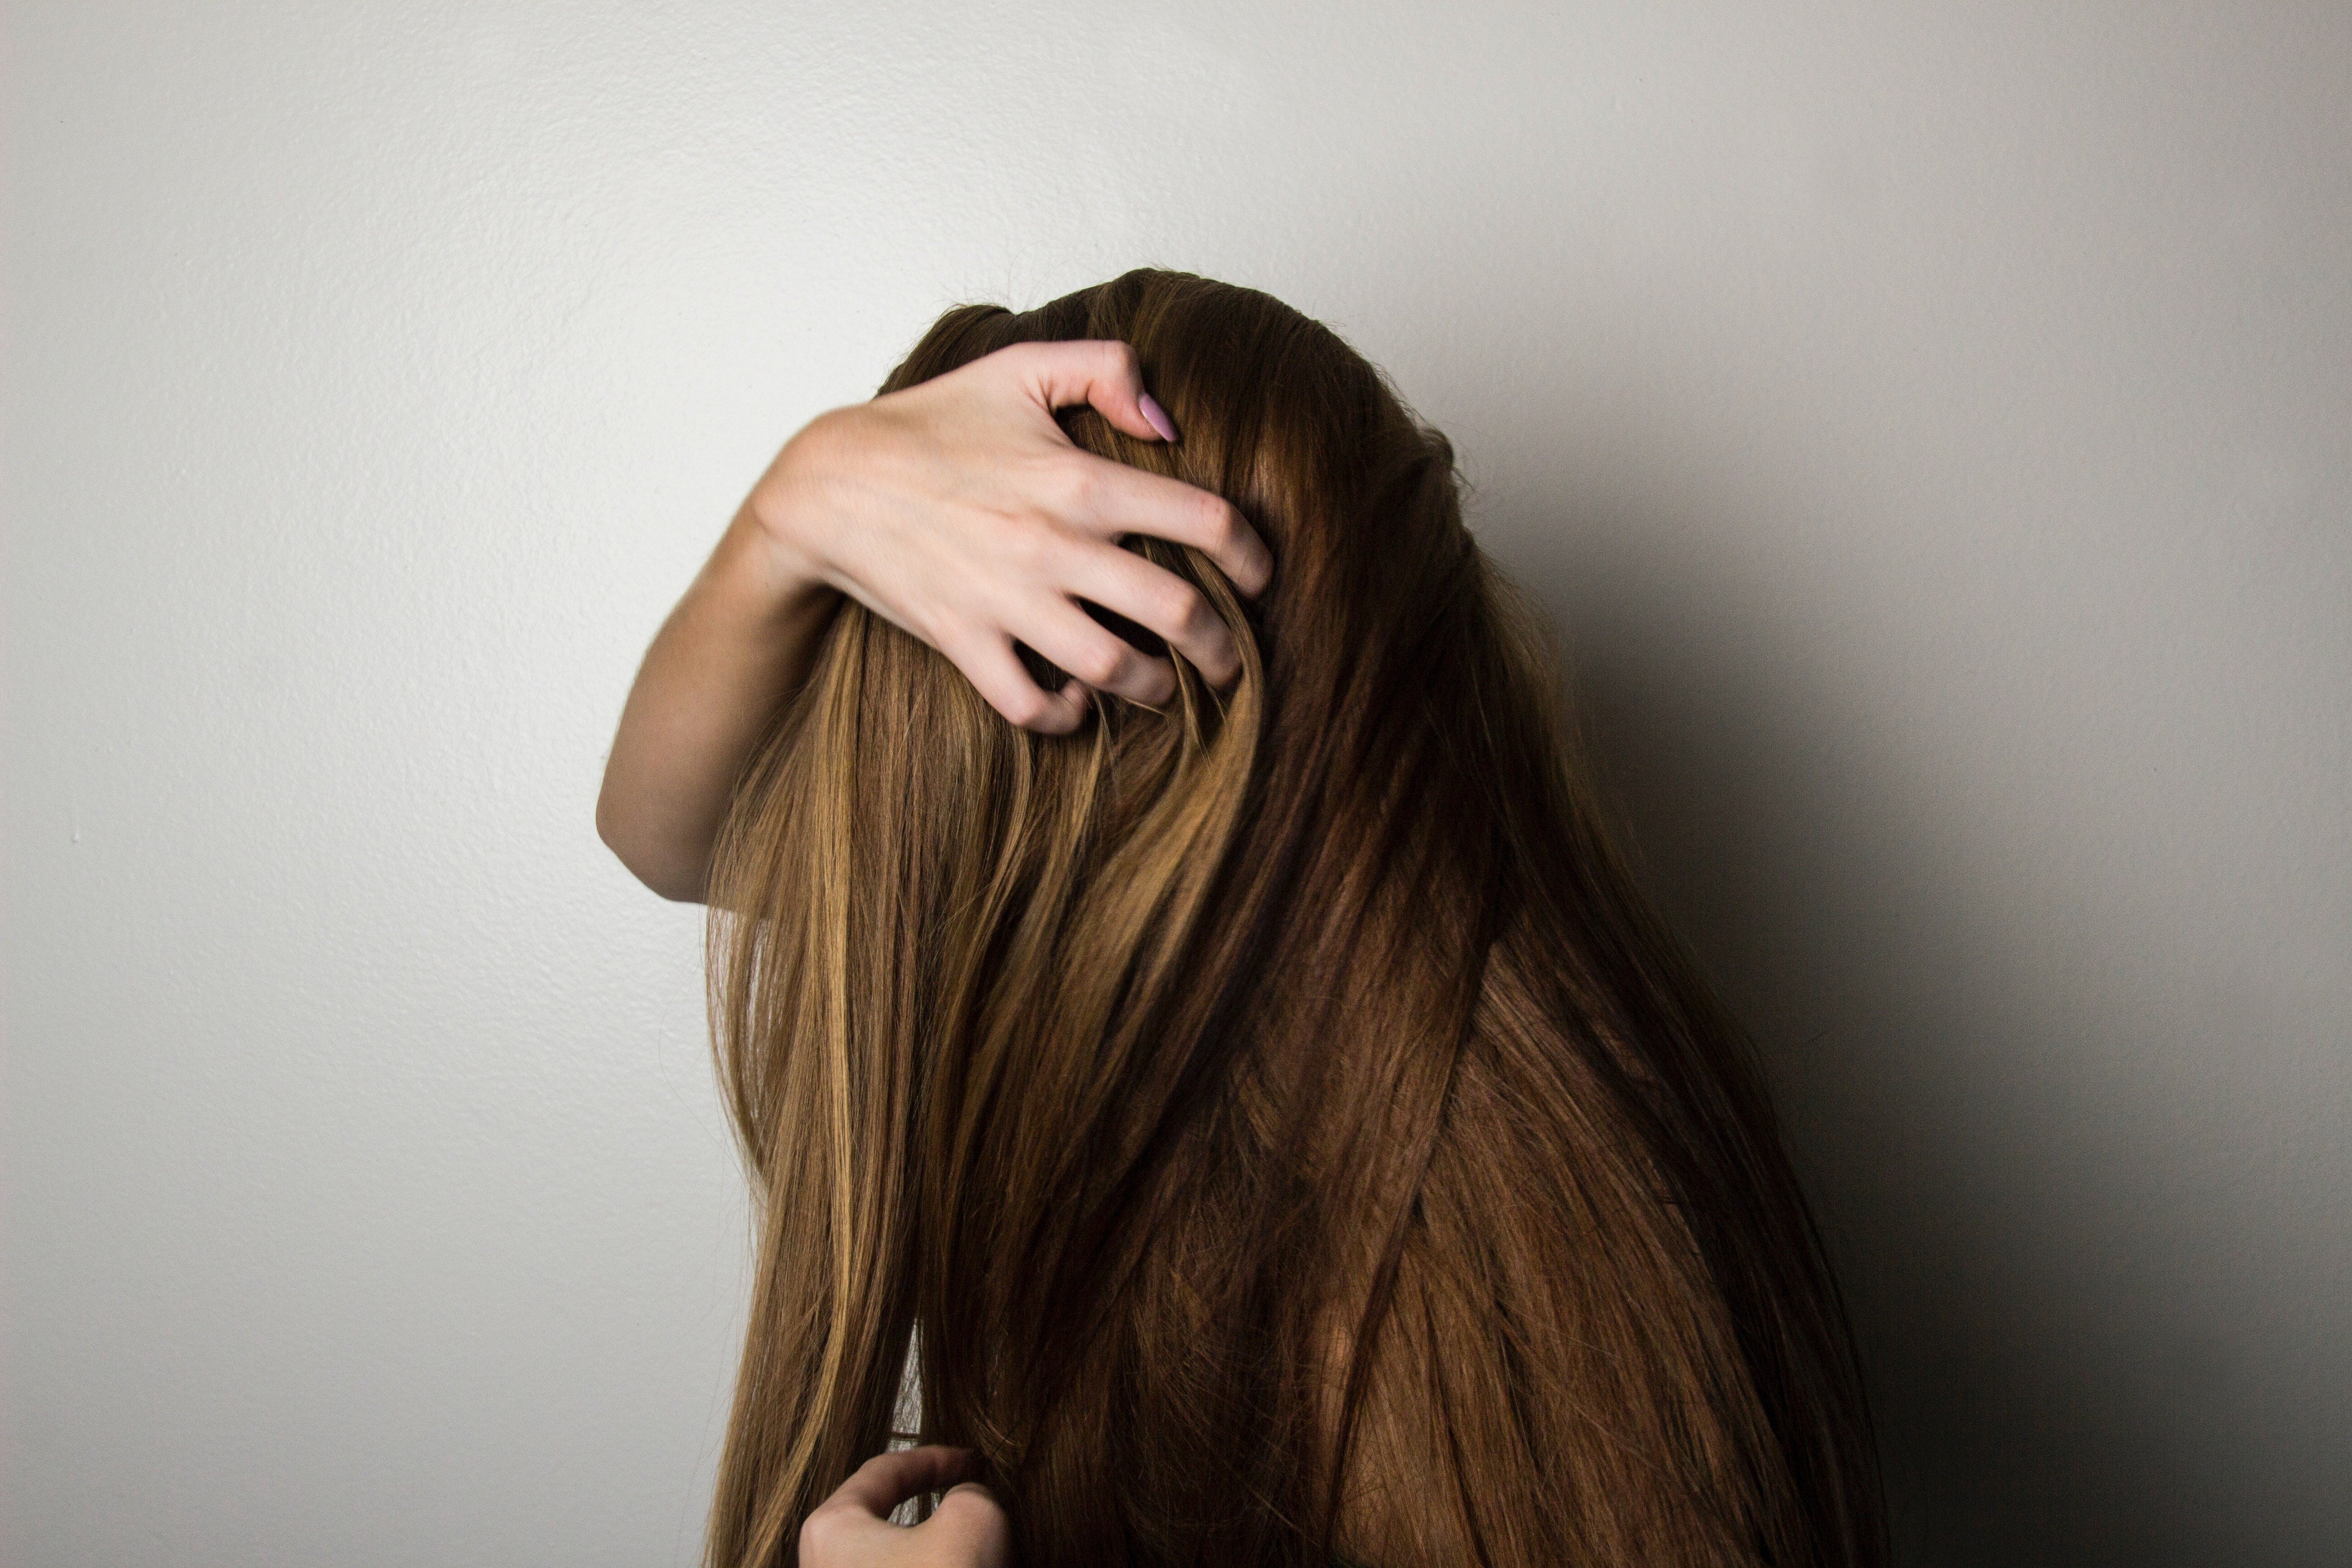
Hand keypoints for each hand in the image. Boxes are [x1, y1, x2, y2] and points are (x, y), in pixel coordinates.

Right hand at [744, 339, 1274, 732]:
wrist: (829, 483)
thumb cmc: (930, 423)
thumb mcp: (1017, 368)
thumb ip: (1106, 370)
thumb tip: (1170, 425)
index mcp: (1079, 478)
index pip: (1206, 520)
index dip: (1253, 555)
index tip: (1261, 577)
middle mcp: (1053, 545)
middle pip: (1179, 614)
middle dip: (1225, 648)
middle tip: (1233, 660)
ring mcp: (1008, 601)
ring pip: (1116, 670)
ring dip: (1157, 688)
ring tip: (1167, 686)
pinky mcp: (965, 643)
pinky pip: (1034, 706)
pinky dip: (1068, 714)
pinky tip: (1079, 699)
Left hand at [797, 1445, 1011, 1567]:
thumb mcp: (973, 1518)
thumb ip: (970, 1492)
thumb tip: (967, 1504)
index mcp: (831, 1527)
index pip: (886, 1470)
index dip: (937, 1458)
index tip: (970, 1461)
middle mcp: (824, 1563)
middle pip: (888, 1517)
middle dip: (935, 1509)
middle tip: (973, 1501)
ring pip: (899, 1559)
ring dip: (937, 1551)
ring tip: (975, 1550)